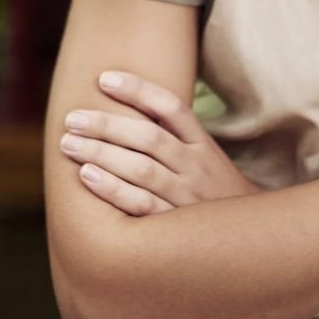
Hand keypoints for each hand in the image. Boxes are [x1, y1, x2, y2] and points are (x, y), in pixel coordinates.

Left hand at [59, 70, 261, 215]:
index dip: (138, 90)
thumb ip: (172, 136)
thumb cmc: (212, 192)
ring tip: (69, 143)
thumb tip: (124, 109)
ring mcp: (188, 197)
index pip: (171, 107)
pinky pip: (143, 205)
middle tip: (71, 118)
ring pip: (142, 169)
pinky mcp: (177, 227)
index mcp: (202, 143)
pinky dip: (114, 190)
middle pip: (149, 137)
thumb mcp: (204, 158)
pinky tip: (88, 176)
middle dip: (107, 124)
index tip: (104, 79)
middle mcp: (196, 165)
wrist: (249, 240)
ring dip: (102, 153)